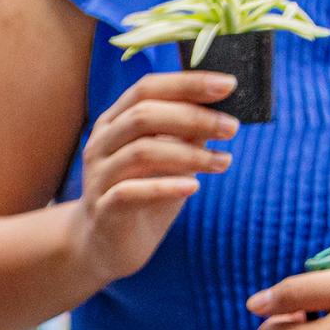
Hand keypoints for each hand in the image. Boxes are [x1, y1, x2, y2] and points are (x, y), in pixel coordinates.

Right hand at [72, 71, 238, 284]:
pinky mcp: (102, 210)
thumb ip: (188, 133)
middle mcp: (101, 144)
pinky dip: (166, 187)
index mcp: (115, 123)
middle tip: (231, 128)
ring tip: (223, 161)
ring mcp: (98, 177)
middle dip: (194, 117)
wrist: (109, 246)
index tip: (228, 85)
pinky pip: (130, 192)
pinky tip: (193, 188)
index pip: (147, 89)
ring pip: (141, 152)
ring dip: (189, 154)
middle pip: (143, 116)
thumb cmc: (146, 195)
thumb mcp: (171, 159)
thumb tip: (224, 109)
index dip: (187, 83)